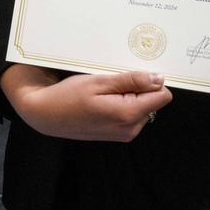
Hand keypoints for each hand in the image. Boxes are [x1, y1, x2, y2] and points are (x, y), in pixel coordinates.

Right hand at [0, 62, 171, 141]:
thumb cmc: (68, 96)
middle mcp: (131, 128)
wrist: (46, 115)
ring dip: (130, 96)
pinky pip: (132, 115)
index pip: (162, 95)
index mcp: (128, 114)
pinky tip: (102, 100)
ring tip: (104, 92)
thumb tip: (159, 79)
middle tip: (111, 82)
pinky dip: (123, 104)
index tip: (132, 74)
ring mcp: (125, 134)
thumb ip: (131, 81)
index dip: (150, 81)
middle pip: (153, 101)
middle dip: (139, 88)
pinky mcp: (119, 134)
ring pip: (144, 107)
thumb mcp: (98, 82)